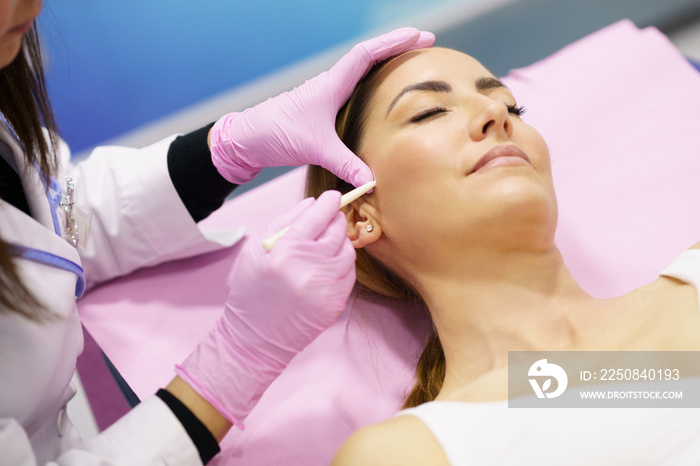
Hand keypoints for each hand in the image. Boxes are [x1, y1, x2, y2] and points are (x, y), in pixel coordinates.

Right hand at [175, 191, 355, 425]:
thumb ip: (285, 221)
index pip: (318, 215)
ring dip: (341, 242)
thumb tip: (313, 203)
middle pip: (337, 231)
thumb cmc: (252, 290)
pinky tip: (327, 266)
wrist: (256, 337)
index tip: (333, 196)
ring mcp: (326, 288)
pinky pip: (349, 274)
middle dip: (336, 219)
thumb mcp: (257, 249)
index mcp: (286, 251)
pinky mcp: (336, 304)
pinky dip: (342, 264)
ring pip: (349, 251)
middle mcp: (310, 268)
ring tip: (325, 245)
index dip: (329, 202)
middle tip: (330, 218)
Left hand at [210, 27, 434, 186]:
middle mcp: (331, 83)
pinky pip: (354, 85)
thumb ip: (346, 164)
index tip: (419, 36)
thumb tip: (371, 181)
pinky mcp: (323, 107)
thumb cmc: (278, 134)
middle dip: (398, 46)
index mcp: (331, 84)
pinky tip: (381, 89)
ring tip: (411, 58)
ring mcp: (327, 94)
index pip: (367, 55)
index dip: (395, 43)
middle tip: (426, 41)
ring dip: (385, 60)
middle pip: (369, 55)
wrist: (248, 138)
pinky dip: (372, 80)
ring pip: (361, 68)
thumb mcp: (316, 149)